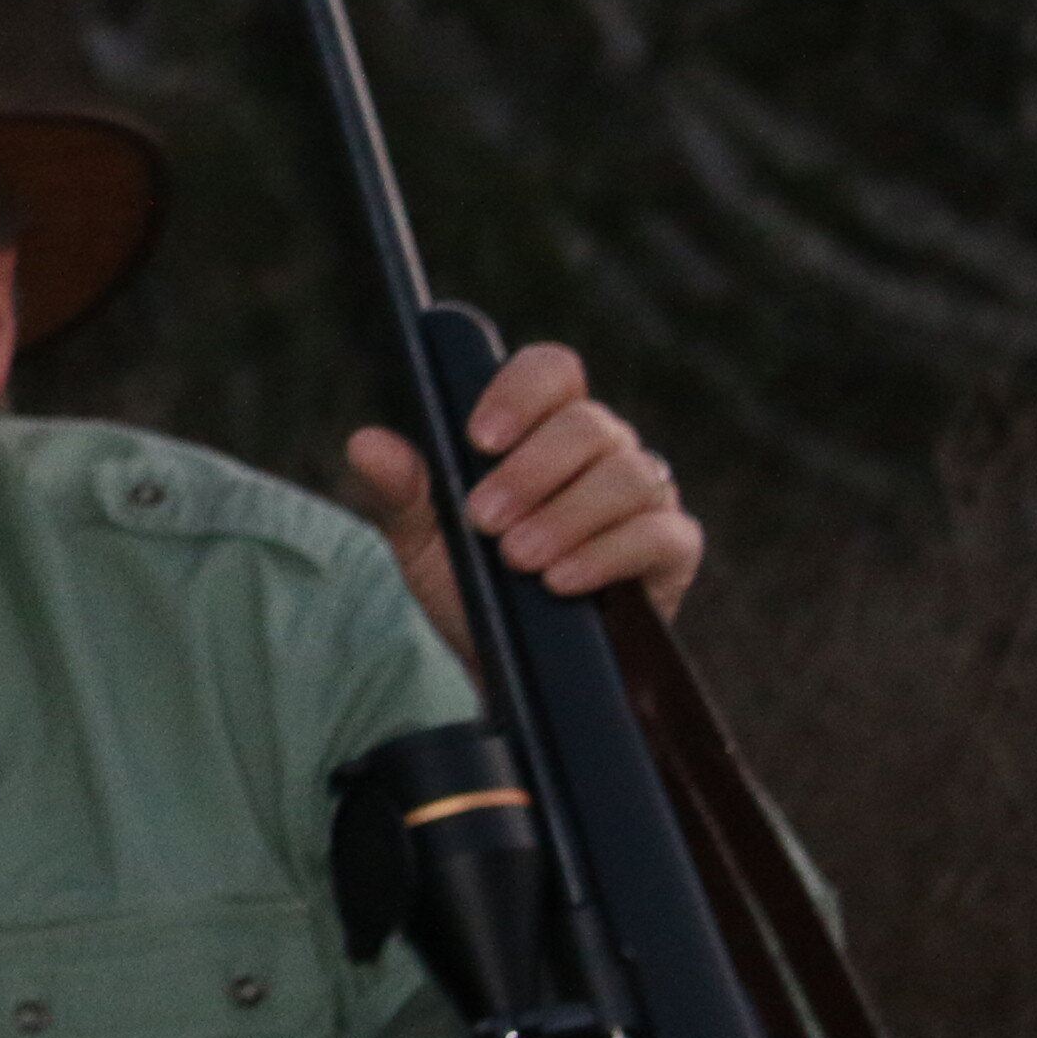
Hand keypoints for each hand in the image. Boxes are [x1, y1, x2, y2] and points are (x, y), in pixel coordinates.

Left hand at [343, 342, 701, 645]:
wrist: (503, 666)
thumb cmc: (470, 586)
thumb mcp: (424, 541)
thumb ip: (403, 491)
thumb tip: (365, 443)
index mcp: (545, 428)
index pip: (552, 371)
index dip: (520, 391)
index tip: (479, 439)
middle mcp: (603, 451)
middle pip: (589, 424)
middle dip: (532, 472)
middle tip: (484, 520)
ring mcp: (644, 496)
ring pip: (627, 475)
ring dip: (566, 516)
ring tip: (517, 558)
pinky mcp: (671, 551)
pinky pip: (660, 533)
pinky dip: (607, 554)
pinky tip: (562, 581)